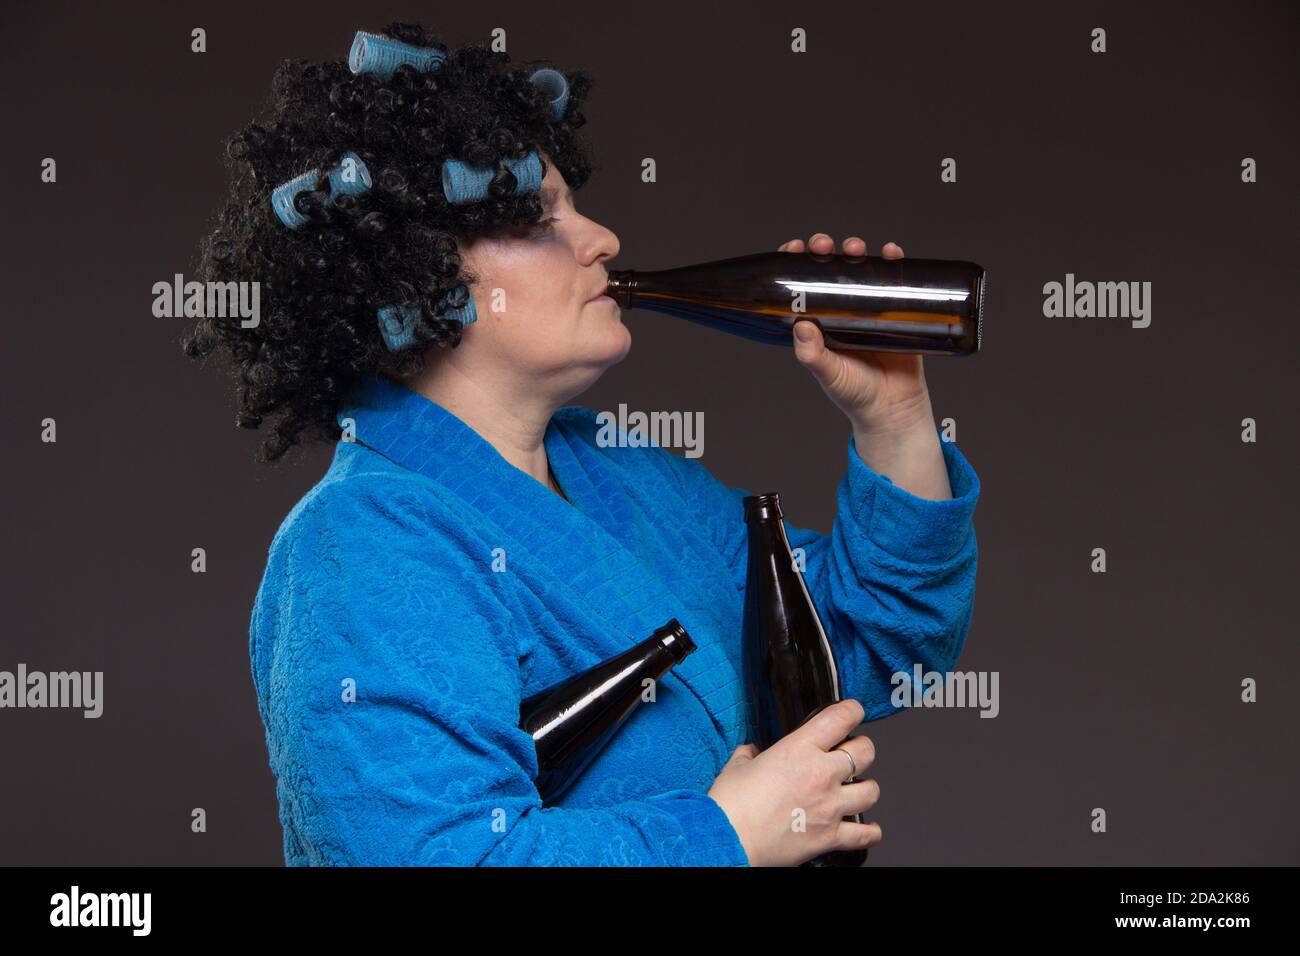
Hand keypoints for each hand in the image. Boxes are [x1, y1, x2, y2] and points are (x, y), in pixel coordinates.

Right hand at [707, 699, 880, 866]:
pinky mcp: (829, 836)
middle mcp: (820, 774)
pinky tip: (867, 828)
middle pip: (865, 752)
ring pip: (871, 791)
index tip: (853, 711)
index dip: (852, 710)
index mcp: (799, 749)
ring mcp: (829, 806)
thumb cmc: (730, 804)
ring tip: (858, 789)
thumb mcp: (736, 767)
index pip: (841, 718)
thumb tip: (751, 753)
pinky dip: (869, 832)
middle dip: (862, 749)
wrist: (729, 841)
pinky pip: (864, 834)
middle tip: (853, 752)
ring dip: (866, 788)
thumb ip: (749, 755)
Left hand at [779, 233, 932, 431]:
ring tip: (855, 248)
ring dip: (856, 250)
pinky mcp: (896, 311)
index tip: (794, 249)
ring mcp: (868, 308)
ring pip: (859, 268)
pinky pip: (894, 281)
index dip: (795, 262)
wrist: (893, 408)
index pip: (801, 283)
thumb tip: (801, 326)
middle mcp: (841, 309)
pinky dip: (893, 263)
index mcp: (818, 320)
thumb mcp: (828, 374)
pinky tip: (891, 254)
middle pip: (829, 267)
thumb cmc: (855, 393)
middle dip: (824, 250)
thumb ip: (813, 355)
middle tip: (824, 246)